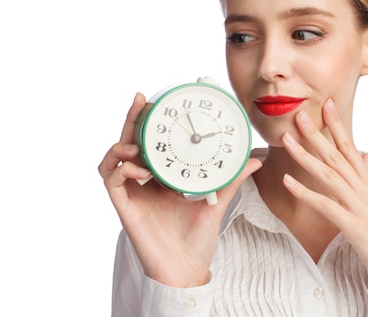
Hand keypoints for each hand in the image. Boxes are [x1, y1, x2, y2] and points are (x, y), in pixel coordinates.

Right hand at [98, 93, 261, 286]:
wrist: (187, 268)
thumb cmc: (197, 238)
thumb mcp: (216, 200)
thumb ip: (232, 178)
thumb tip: (256, 158)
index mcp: (160, 178)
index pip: (150, 144)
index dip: (150, 123)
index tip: (159, 100)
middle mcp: (142, 183)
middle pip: (129, 144)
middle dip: (131, 120)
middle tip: (141, 99)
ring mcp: (131, 195)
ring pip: (112, 160)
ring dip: (121, 145)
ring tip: (135, 142)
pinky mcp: (124, 208)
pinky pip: (111, 181)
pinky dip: (120, 169)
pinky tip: (138, 168)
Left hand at [280, 98, 367, 286]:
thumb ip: (367, 177)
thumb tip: (363, 155)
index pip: (351, 148)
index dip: (337, 126)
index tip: (326, 104)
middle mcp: (365, 189)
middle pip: (338, 156)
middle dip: (317, 134)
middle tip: (300, 115)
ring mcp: (360, 206)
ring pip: (329, 175)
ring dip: (306, 156)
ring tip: (288, 141)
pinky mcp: (353, 226)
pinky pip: (326, 206)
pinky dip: (306, 192)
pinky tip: (287, 182)